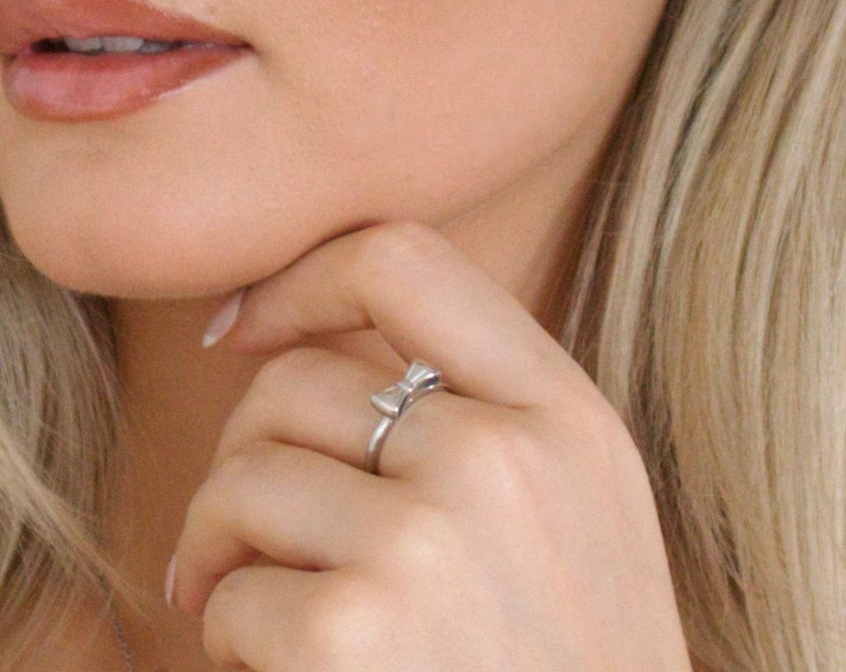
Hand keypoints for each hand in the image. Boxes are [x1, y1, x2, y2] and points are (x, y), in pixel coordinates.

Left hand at [169, 220, 694, 671]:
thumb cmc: (573, 660)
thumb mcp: (579, 499)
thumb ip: (487, 405)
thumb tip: (313, 340)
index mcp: (563, 409)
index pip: (402, 257)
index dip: (302, 279)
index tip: (251, 332)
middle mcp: (498, 454)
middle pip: (297, 384)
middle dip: (246, 456)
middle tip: (252, 533)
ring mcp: (426, 541)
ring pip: (245, 479)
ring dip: (222, 550)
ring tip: (261, 608)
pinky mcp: (352, 634)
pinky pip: (227, 594)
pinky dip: (227, 638)